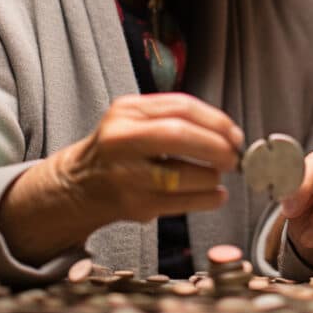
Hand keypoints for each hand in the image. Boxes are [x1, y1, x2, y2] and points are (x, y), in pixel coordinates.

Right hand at [63, 92, 243, 223]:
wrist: (78, 184)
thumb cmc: (118, 150)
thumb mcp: (136, 119)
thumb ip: (176, 118)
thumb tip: (228, 133)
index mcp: (127, 111)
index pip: (181, 107)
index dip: (216, 121)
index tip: (235, 134)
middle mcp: (122, 139)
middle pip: (179, 135)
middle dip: (216, 147)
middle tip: (233, 157)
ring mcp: (126, 174)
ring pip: (182, 174)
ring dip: (211, 177)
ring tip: (217, 176)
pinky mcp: (133, 205)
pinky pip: (181, 203)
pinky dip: (207, 199)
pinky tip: (215, 195)